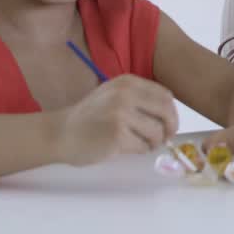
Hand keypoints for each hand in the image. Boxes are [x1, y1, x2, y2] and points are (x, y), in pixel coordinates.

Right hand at [52, 74, 178, 165]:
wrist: (61, 133)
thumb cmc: (90, 117)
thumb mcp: (114, 95)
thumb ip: (139, 99)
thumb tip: (170, 116)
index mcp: (127, 82)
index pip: (165, 95)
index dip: (172, 113)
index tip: (169, 124)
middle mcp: (125, 94)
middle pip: (166, 112)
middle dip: (170, 128)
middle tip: (164, 138)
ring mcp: (120, 114)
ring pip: (156, 132)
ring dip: (154, 143)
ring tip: (143, 145)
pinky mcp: (116, 135)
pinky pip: (142, 146)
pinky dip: (141, 150)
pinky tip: (129, 149)